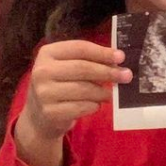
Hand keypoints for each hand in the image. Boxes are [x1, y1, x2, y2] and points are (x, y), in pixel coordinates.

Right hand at [15, 40, 131, 165]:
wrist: (39, 117)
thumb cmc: (59, 85)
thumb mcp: (66, 67)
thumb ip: (87, 61)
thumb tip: (117, 61)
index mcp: (47, 53)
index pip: (79, 48)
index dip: (102, 52)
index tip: (121, 57)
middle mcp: (42, 71)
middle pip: (83, 68)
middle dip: (107, 72)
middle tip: (126, 75)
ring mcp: (44, 93)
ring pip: (84, 89)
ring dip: (102, 92)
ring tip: (111, 93)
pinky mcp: (50, 112)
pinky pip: (81, 107)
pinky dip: (94, 105)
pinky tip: (96, 104)